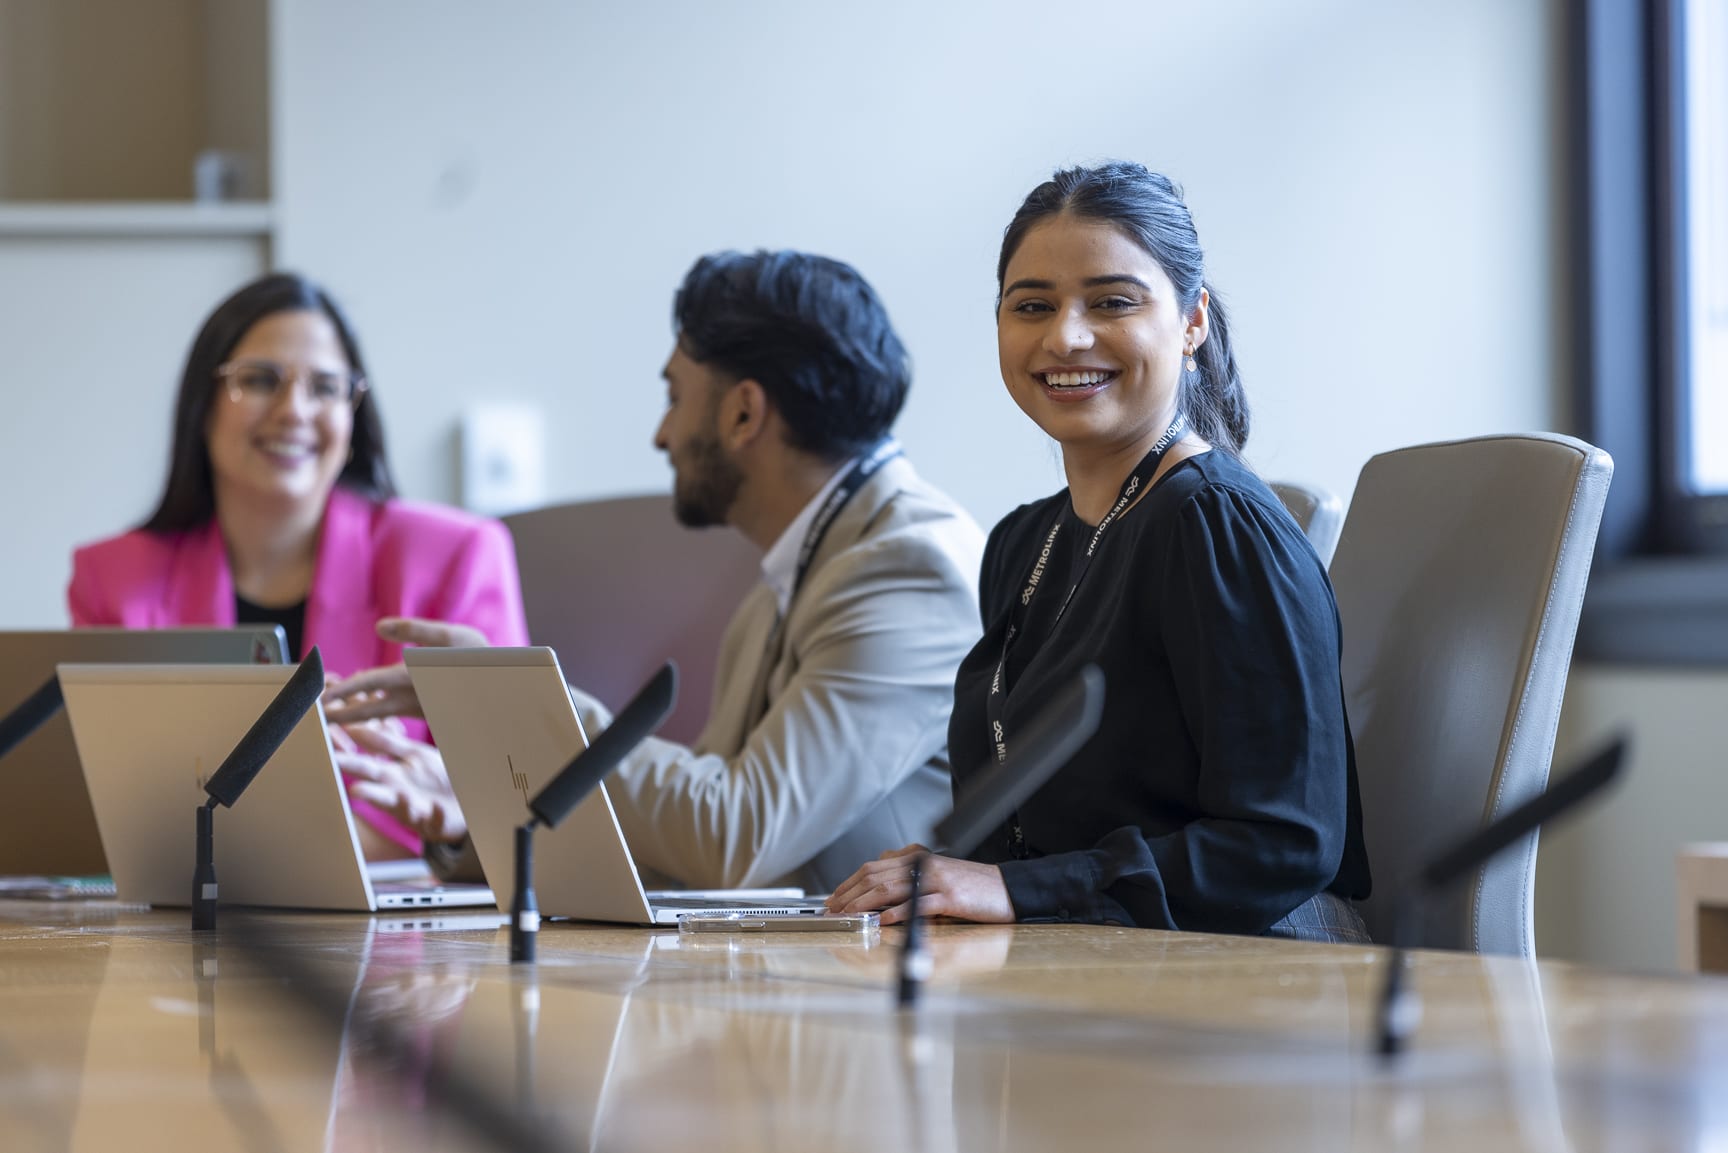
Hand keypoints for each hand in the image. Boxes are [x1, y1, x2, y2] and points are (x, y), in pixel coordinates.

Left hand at [321, 617, 489, 722]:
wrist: (508, 692)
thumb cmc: (484, 661)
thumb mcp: (454, 636)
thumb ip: (416, 629)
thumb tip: (380, 626)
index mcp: (415, 677)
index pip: (370, 684)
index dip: (342, 690)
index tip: (315, 698)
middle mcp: (412, 696)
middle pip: (365, 707)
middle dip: (336, 712)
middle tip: (307, 717)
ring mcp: (417, 706)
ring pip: (375, 712)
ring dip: (349, 712)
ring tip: (323, 712)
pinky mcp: (424, 709)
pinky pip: (390, 712)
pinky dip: (370, 709)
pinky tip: (359, 706)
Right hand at [334, 723, 467, 843]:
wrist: (460, 805)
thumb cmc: (429, 778)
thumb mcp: (409, 754)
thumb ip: (383, 741)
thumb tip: (354, 725)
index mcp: (390, 776)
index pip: (364, 766)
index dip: (346, 760)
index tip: (326, 755)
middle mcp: (398, 795)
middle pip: (377, 791)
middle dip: (365, 790)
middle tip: (350, 788)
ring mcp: (417, 810)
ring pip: (404, 809)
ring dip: (398, 805)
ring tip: (398, 800)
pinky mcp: (438, 821)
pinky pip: (436, 818)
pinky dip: (435, 815)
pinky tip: (435, 809)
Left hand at [826, 845, 1014, 925]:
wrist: (1008, 888)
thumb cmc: (973, 888)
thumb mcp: (936, 878)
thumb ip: (910, 880)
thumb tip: (880, 893)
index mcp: (918, 860)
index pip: (874, 867)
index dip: (850, 883)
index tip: (834, 898)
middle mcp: (922, 866)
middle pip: (875, 876)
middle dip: (849, 894)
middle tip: (832, 909)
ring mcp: (935, 881)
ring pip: (890, 887)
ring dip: (864, 903)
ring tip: (848, 915)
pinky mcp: (949, 898)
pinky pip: (917, 904)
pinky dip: (897, 913)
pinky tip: (882, 921)